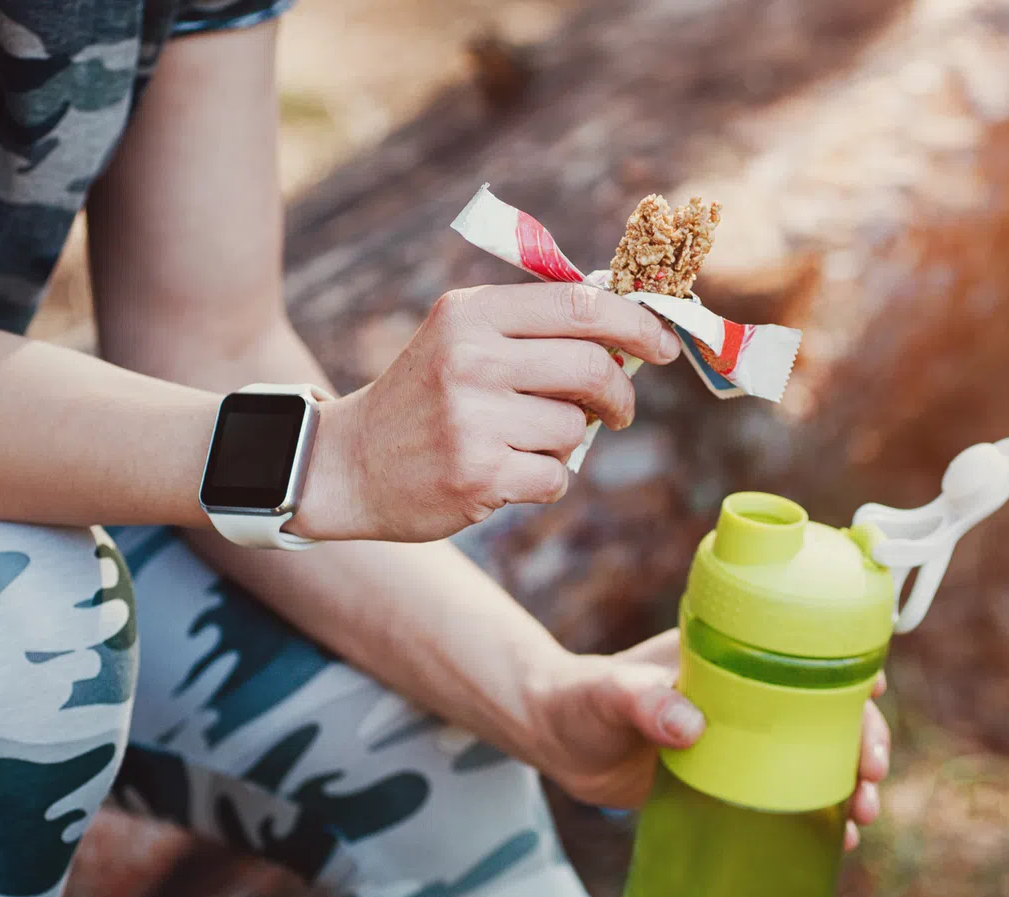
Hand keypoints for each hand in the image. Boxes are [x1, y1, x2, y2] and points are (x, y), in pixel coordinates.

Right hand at [288, 283, 680, 541]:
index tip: (662, 344)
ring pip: (574, 428)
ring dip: (565, 441)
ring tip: (519, 441)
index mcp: (471, 313)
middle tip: (616, 410)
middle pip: (591, 367)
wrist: (347, 465)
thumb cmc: (422, 400)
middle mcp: (470, 359)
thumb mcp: (460, 339)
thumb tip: (629, 326)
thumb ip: (532, 327)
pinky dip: (545, 479)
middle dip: (618, 393)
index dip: (636, 323)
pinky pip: (556, 475)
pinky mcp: (478, 473)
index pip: (579, 305)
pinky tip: (505, 474)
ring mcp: (473, 418)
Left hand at [523, 631, 891, 848]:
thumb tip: (691, 725)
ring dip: (850, 784)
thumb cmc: (579, 700)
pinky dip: (816, 816)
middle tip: (872, 777)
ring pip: (815, 758)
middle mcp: (748, 697)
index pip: (803, 655)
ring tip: (860, 819)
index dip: (847, 670)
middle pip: (826, 712)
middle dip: (862, 740)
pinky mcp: (729, 781)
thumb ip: (643, 702)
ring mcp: (743, 741)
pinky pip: (785, 796)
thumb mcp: (608, 695)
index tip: (872, 692)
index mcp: (730, 658)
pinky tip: (835, 842)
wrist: (554, 741)